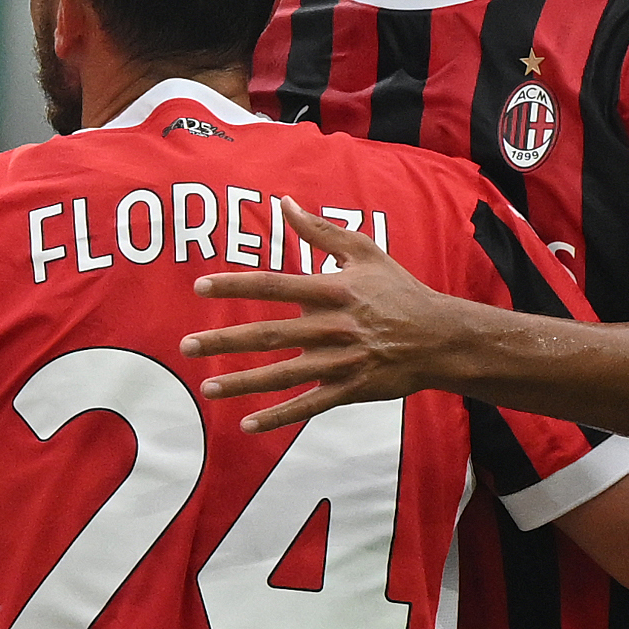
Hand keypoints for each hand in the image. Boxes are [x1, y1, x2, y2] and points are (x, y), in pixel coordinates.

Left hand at [184, 208, 467, 426]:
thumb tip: (283, 203)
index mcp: (334, 291)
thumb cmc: (399, 292)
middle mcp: (333, 326)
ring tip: (207, 388)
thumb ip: (320, 231)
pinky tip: (247, 424)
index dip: (236, 285)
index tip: (199, 287)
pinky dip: (279, 417)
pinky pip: (309, 405)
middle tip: (187, 346)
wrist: (441, 338)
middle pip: (271, 334)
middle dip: (226, 340)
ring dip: (243, 383)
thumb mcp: (365, 253)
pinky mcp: (350, 388)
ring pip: (284, 375)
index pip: (275, 285)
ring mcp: (341, 360)